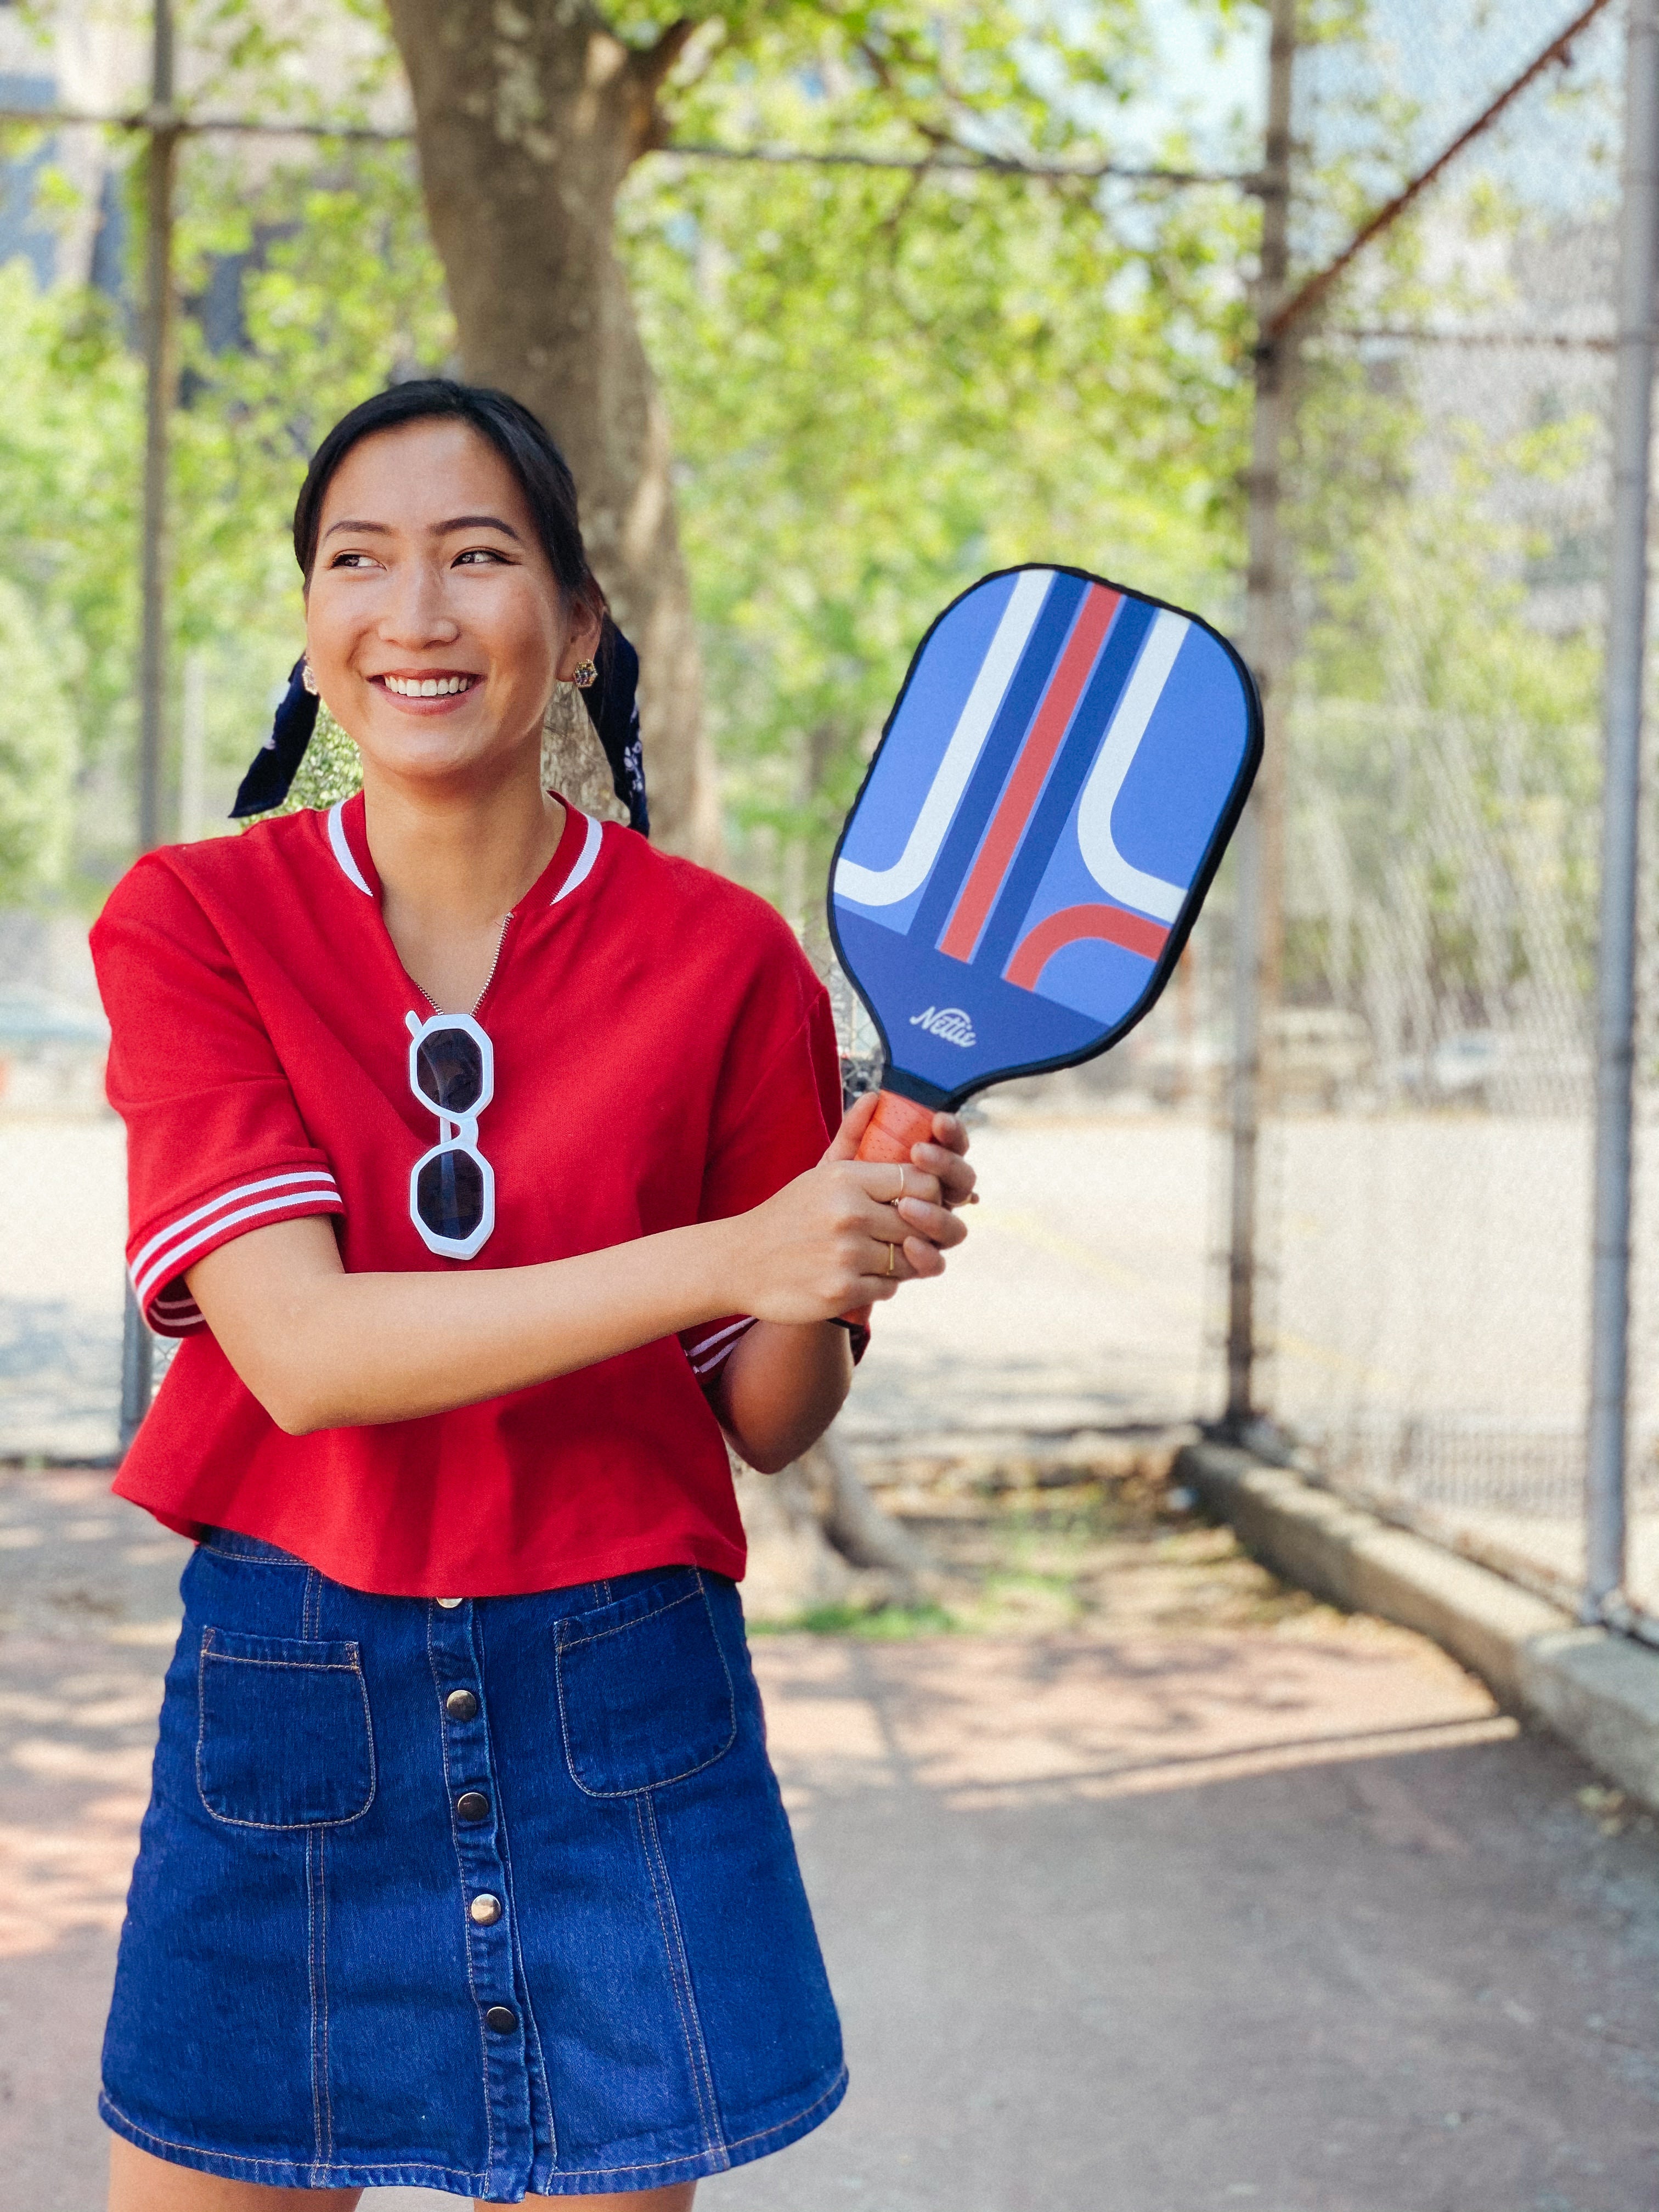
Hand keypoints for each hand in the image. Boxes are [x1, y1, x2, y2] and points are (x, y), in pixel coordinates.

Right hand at [722, 1094, 973, 1323]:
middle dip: (915, 1232)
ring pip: (909, 1260)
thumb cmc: (789, 1214)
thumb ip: (853, 1136)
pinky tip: (856, 1275)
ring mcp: (846, 1255)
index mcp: (847, 1179)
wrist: (740, 1261)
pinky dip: (879, 1285)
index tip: (915, 1204)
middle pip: (921, 1224)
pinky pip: (889, 1288)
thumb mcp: (820, 1172)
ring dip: (900, 1262)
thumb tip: (878, 1096)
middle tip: (897, 1235)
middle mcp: (849, 1214)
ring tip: (874, 1256)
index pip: (921, 1182)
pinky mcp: (842, 1291)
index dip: (929, 1196)